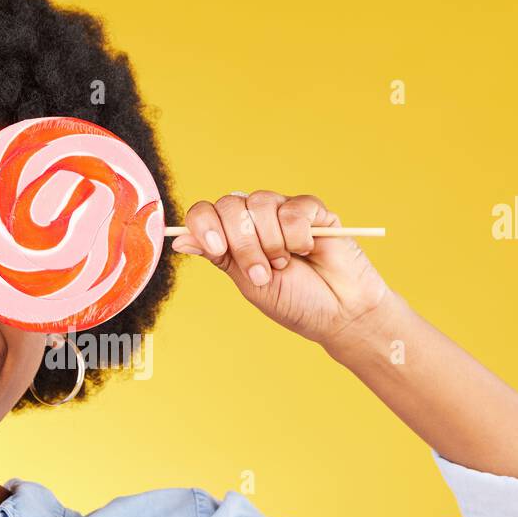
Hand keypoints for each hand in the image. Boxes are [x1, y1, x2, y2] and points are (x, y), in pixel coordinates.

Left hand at [171, 190, 391, 347]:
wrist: (337, 313)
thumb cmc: (294, 302)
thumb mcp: (248, 283)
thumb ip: (219, 257)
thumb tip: (180, 239)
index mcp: (234, 236)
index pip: (206, 212)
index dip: (205, 225)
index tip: (217, 248)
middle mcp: (255, 219)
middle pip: (230, 206)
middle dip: (243, 243)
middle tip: (262, 272)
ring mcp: (283, 211)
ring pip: (260, 204)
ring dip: (271, 242)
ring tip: (286, 264)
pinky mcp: (312, 210)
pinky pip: (293, 208)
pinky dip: (297, 235)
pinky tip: (308, 250)